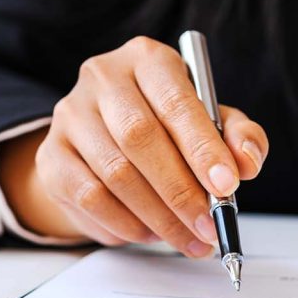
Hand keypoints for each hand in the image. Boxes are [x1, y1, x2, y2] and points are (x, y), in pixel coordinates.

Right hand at [0, 36, 267, 256]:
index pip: (176, 102)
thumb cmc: (165, 127)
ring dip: (157, 216)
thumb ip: (237, 137)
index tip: (227, 186)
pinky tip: (149, 233)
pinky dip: (125, 224)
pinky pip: (89, 197)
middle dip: (180, 191)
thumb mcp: (210, 122)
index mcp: (147, 58)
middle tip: (208, 225)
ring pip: (115, 173)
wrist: (102, 142)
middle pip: (139, 138)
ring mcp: (70, 116)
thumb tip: (247, 162)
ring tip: (188, 239)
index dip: (202, 147)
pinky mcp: (51, 156)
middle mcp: (102, 78)